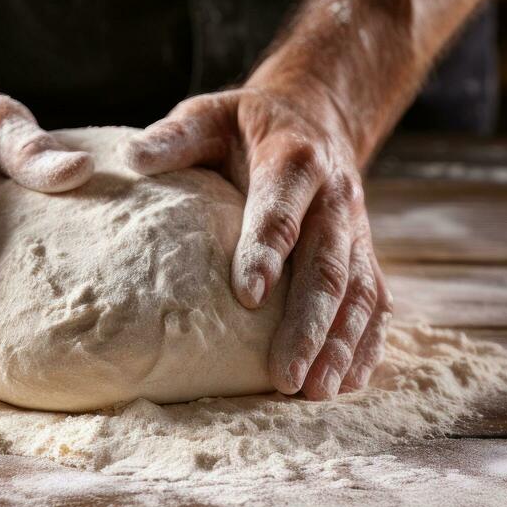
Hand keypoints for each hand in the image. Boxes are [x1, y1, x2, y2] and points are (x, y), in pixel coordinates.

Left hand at [122, 84, 391, 399]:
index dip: (266, 249)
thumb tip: (131, 156)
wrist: (313, 116)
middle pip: (326, 264)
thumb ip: (176, 138)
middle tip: (283, 375)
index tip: (247, 296)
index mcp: (294, 160)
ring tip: (317, 391)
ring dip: (340, 343)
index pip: (281, 208)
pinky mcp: (363, 252)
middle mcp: (334, 198)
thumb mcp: (209, 115)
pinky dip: (367, 342)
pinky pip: (375, 299)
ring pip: (357, 290)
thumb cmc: (246, 125)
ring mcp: (354, 229)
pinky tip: (349, 382)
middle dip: (308, 322)